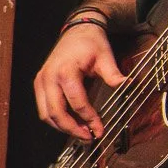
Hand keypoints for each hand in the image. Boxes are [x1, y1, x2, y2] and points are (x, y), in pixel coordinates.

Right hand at [34, 23, 124, 139]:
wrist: (77, 30)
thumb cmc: (90, 42)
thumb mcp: (106, 56)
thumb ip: (114, 74)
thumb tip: (128, 85)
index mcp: (65, 71)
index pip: (77, 103)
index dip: (89, 119)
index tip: (100, 129)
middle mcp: (48, 78)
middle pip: (56, 113)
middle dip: (72, 129)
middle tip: (89, 138)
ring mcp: (41, 81)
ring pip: (46, 114)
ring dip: (62, 127)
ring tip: (82, 134)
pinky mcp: (40, 84)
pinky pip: (44, 107)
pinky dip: (57, 118)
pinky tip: (72, 123)